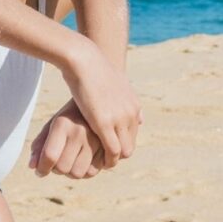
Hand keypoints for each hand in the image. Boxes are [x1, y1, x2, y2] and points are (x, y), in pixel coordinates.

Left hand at [30, 99, 103, 178]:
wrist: (98, 101)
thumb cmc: (70, 116)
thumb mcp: (53, 124)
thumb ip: (40, 144)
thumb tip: (31, 167)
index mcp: (62, 124)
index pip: (49, 156)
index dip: (41, 168)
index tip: (39, 171)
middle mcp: (79, 132)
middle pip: (62, 168)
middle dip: (56, 170)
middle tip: (56, 163)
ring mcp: (95, 140)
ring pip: (77, 174)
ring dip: (70, 173)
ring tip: (69, 162)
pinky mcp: (107, 147)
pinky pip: (92, 172)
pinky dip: (84, 172)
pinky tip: (82, 161)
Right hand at [59, 39, 140, 169]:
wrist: (84, 59)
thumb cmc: (93, 69)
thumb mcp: (116, 83)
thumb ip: (126, 99)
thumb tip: (138, 116)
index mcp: (133, 106)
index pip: (132, 136)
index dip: (118, 144)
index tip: (103, 148)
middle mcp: (131, 114)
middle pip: (129, 146)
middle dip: (116, 155)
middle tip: (97, 158)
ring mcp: (119, 119)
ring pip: (123, 151)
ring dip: (110, 160)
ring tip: (94, 161)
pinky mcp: (104, 123)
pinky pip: (111, 151)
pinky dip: (105, 159)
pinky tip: (93, 159)